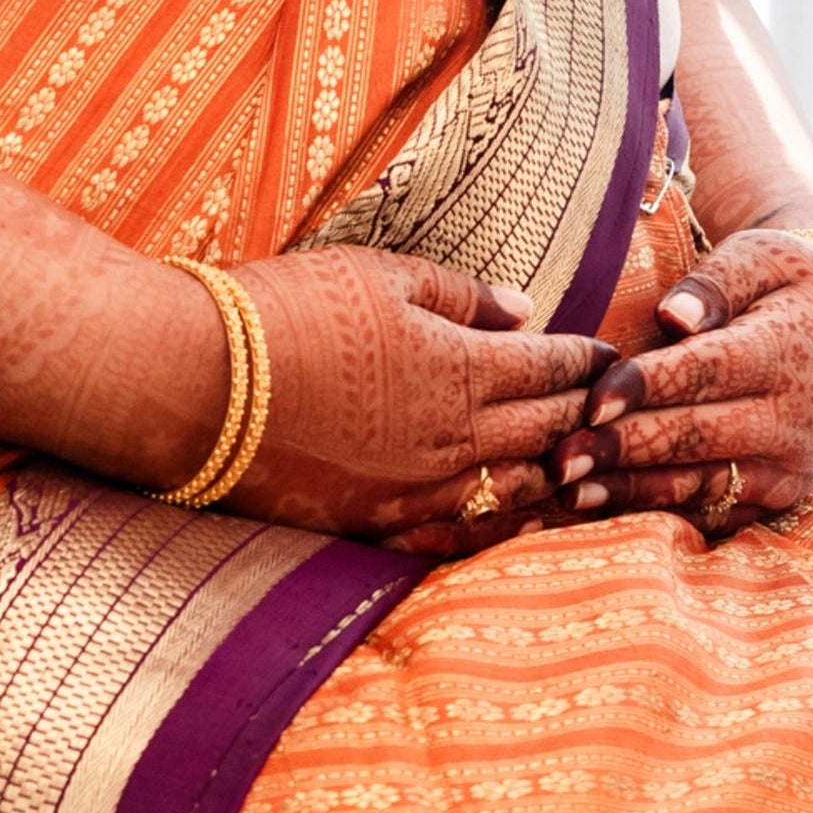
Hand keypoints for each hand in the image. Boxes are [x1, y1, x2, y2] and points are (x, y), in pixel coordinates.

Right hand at [226, 250, 604, 556]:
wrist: (199, 383)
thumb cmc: (287, 312)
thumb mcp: (379, 275)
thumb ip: (460, 296)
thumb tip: (521, 309)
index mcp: (462, 367)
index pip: (553, 368)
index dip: (588, 360)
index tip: (611, 355)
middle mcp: (453, 438)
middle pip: (546, 430)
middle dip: (585, 415)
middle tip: (613, 408)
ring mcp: (417, 490)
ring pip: (516, 491)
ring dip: (554, 475)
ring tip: (581, 465)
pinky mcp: (376, 525)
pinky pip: (460, 537)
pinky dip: (500, 526)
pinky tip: (516, 518)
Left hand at [543, 223, 812, 536]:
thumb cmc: (787, 283)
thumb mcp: (762, 256)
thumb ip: (715, 282)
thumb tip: (672, 318)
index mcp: (790, 351)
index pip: (708, 372)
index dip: (646, 388)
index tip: (589, 400)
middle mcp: (797, 419)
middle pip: (697, 437)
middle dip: (624, 449)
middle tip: (558, 458)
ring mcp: (791, 467)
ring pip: (702, 485)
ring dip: (632, 490)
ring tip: (570, 491)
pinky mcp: (780, 497)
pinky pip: (714, 512)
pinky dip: (658, 512)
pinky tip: (605, 506)